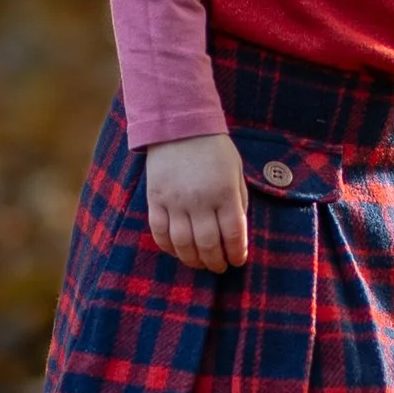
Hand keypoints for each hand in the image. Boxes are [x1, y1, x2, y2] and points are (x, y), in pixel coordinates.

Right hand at [144, 133, 248, 271]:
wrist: (179, 126)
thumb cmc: (213, 149)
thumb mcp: (235, 172)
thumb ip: (238, 201)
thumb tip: (237, 233)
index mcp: (224, 192)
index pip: (234, 234)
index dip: (237, 253)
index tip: (238, 261)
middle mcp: (200, 200)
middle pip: (208, 244)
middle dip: (216, 261)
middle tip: (219, 267)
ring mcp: (175, 200)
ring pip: (183, 243)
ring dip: (193, 259)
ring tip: (200, 263)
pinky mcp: (155, 199)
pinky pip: (159, 232)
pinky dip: (168, 247)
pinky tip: (178, 251)